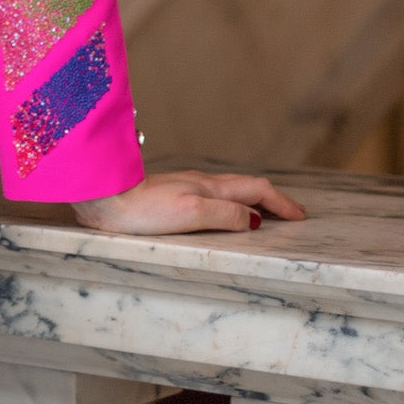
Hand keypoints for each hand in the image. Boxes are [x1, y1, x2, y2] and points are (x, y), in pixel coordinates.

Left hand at [73, 169, 306, 235]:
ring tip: (264, 214)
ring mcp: (183, 187)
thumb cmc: (142, 210)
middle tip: (292, 214)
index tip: (300, 217)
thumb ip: (226, 215)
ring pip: (228, 191)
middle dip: (272, 199)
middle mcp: (199, 183)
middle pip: (245, 187)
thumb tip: (255, 220)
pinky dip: (230, 205)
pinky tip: (221, 213)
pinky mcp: (168, 196)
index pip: (256, 190)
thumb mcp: (191, 213)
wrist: (104, 198)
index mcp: (209, 187)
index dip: (281, 203)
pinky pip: (211, 198)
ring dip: (252, 201)